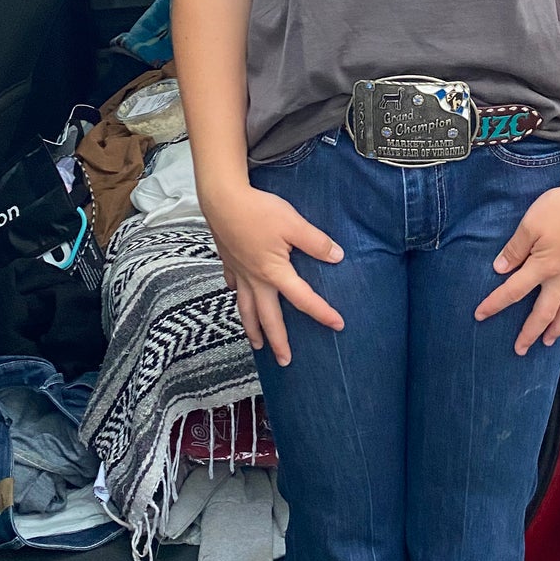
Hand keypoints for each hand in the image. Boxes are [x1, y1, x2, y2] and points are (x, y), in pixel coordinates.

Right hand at [200, 183, 344, 366]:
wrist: (222, 199)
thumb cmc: (258, 211)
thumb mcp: (294, 224)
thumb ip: (316, 242)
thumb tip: (337, 257)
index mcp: (274, 273)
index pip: (303, 299)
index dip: (322, 313)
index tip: (338, 325)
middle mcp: (255, 279)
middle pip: (267, 317)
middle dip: (277, 341)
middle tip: (285, 360)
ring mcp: (239, 273)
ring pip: (245, 309)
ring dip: (252, 329)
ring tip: (257, 345)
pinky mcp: (228, 262)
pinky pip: (233, 287)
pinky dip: (237, 297)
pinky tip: (238, 297)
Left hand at [474, 184, 559, 354]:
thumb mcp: (530, 223)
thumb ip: (515, 248)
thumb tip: (500, 269)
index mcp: (544, 266)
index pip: (514, 291)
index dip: (495, 304)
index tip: (480, 315)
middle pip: (544, 312)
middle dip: (531, 333)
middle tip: (520, 350)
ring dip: (558, 328)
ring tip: (549, 341)